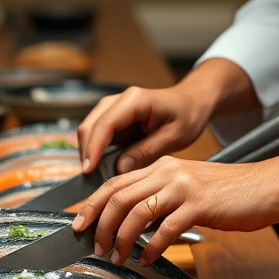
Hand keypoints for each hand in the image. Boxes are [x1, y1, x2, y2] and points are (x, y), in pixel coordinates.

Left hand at [71, 139, 278, 265]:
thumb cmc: (231, 193)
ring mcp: (183, 187)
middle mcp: (168, 172)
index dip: (93, 204)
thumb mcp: (190, 188)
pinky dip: (152, 247)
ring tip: (118, 258)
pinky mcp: (199, 205)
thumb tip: (134, 223)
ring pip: (136, 211)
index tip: (79, 224)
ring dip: (122, 239)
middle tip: (94, 247)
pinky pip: (166, 228)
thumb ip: (162, 199)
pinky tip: (148, 259)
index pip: (115, 182)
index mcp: (163, 167)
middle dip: (100, 224)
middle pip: (118, 196)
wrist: (268, 187)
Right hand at [77, 58, 255, 174]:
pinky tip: (103, 167)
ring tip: (97, 176)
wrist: (191, 101)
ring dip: (90, 152)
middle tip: (91, 179)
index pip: (106, 124)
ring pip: (90, 130)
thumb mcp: (174, 137)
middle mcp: (120, 100)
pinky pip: (98, 134)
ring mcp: (114, 107)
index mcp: (136, 100)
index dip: (94, 148)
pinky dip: (97, 150)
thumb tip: (120, 168)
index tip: (89, 170)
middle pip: (90, 125)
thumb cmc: (187, 115)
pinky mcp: (114, 117)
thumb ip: (146, 152)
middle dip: (87, 152)